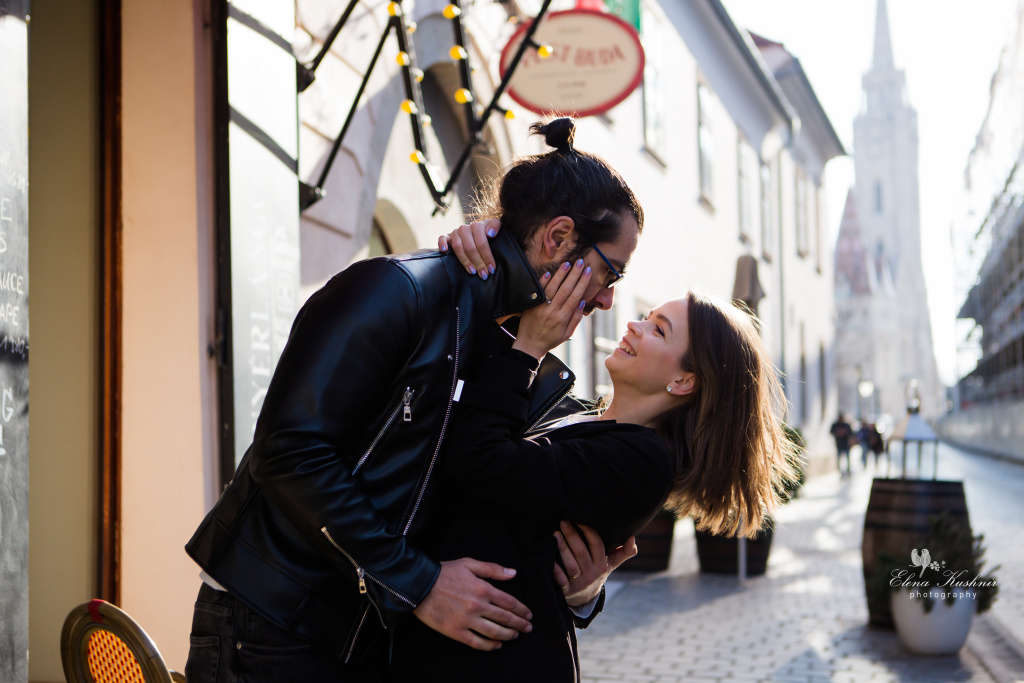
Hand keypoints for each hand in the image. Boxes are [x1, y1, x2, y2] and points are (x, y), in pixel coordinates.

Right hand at [413, 558, 531, 649]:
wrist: (420, 585)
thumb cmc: (445, 573)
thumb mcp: (469, 564)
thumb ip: (493, 569)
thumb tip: (513, 573)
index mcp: (483, 588)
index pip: (509, 602)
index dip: (521, 610)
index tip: (528, 614)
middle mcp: (478, 606)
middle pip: (505, 619)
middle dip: (519, 624)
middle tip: (527, 628)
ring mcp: (467, 620)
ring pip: (494, 632)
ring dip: (508, 636)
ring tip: (515, 636)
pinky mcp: (456, 631)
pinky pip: (477, 642)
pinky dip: (490, 646)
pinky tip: (497, 645)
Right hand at [438, 219, 500, 278]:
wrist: (477, 229)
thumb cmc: (487, 231)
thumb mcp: (494, 225)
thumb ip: (495, 225)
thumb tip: (490, 234)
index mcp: (477, 226)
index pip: (482, 243)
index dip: (487, 257)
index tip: (492, 269)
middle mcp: (465, 228)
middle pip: (470, 248)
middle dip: (478, 263)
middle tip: (484, 274)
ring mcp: (455, 232)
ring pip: (458, 248)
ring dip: (465, 261)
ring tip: (472, 272)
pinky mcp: (447, 236)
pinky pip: (442, 238)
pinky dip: (442, 244)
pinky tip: (444, 251)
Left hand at [511, 259, 590, 358]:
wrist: (529, 345)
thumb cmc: (550, 339)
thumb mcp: (567, 334)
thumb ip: (575, 319)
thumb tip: (581, 302)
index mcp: (563, 318)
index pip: (575, 296)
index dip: (582, 283)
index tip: (587, 272)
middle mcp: (553, 311)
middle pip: (565, 289)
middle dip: (574, 274)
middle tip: (580, 262)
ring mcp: (542, 307)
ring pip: (552, 288)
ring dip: (560, 274)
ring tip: (567, 264)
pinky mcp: (532, 305)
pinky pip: (539, 291)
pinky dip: (544, 281)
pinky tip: (549, 272)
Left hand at [552, 521, 636, 606]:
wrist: (584, 599)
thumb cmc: (597, 572)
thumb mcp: (611, 564)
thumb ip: (624, 552)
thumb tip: (633, 537)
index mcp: (602, 565)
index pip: (597, 545)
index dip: (589, 531)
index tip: (579, 518)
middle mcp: (591, 574)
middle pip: (582, 553)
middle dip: (572, 536)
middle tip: (563, 521)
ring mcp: (579, 583)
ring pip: (571, 565)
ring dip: (563, 549)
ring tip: (555, 534)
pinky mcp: (567, 591)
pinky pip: (561, 580)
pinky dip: (555, 569)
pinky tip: (549, 557)